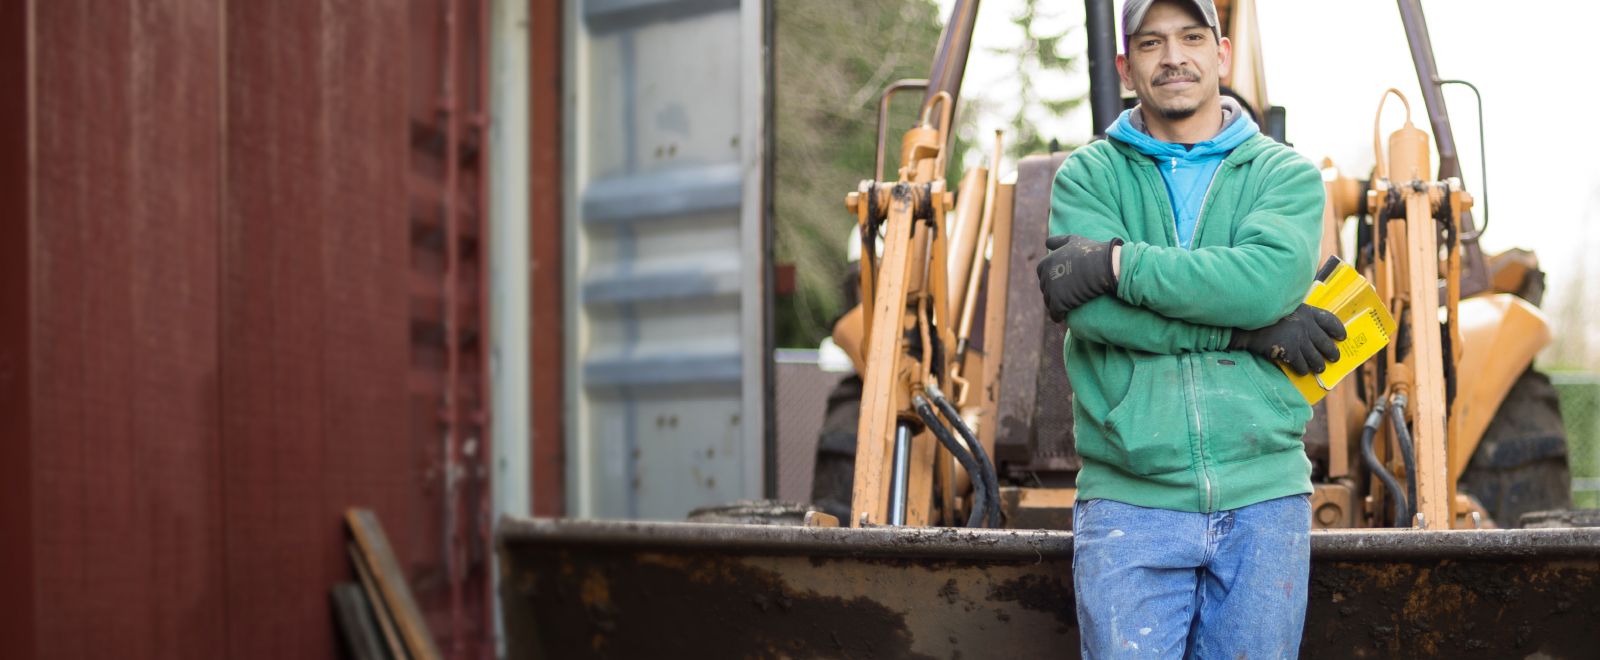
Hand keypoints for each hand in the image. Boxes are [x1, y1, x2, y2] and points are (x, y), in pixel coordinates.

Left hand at [1035, 235, 1121, 321]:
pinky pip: (1055, 313)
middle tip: (1068, 296)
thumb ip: (1058, 241)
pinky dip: (1058, 316)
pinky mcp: (1059, 302)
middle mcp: (1045, 276)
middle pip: (1045, 289)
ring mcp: (1051, 290)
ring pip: (1049, 302)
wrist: (1105, 266)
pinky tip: (1063, 317)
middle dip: (1054, 292)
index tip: (1064, 283)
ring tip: (1068, 306)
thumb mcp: (1074, 240)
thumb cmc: (1092, 252)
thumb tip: (1046, 242)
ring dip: (1056, 305)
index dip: (1053, 279)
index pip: (1042, 274)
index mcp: (1046, 262)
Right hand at [1228, 303, 1346, 374]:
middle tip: (1334, 357)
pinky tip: (1302, 371)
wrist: (1246, 320)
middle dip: (1332, 352)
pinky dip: (1302, 369)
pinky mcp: (1290, 352)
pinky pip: (1301, 365)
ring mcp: (1299, 340)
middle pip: (1326, 342)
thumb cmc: (1261, 313)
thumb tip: (1301, 324)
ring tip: (1319, 368)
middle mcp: (1307, 326)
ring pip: (1316, 357)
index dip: (1337, 329)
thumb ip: (1294, 314)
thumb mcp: (1282, 307)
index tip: (1341, 336)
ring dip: (1319, 364)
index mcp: (1307, 311)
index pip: (1329, 320)